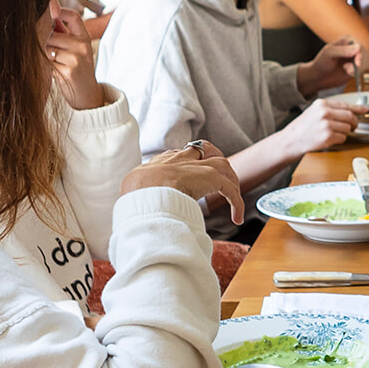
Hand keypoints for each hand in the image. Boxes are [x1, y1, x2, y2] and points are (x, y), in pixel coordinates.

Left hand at [47, 9, 105, 109]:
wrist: (86, 94)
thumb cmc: (76, 69)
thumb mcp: (76, 49)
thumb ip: (63, 33)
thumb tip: (46, 13)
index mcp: (85, 38)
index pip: (73, 16)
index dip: (59, 11)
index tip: (48, 14)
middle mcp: (83, 46)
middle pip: (52, 33)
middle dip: (44, 40)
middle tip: (48, 51)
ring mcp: (76, 58)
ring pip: (47, 47)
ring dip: (43, 54)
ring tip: (51, 62)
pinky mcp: (68, 70)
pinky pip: (47, 61)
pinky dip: (45, 65)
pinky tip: (52, 71)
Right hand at [121, 141, 244, 225]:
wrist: (143, 195)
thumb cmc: (134, 200)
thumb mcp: (131, 193)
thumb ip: (139, 196)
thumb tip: (138, 216)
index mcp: (158, 164)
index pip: (177, 156)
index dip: (187, 164)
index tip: (190, 177)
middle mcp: (178, 160)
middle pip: (200, 150)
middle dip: (211, 159)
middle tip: (218, 178)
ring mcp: (195, 166)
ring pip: (221, 164)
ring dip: (229, 179)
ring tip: (232, 198)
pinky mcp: (209, 177)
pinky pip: (230, 188)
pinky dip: (236, 202)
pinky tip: (236, 217)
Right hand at [279, 98, 367, 157]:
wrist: (290, 141)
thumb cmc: (302, 128)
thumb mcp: (314, 112)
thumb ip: (330, 110)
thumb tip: (350, 111)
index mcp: (321, 104)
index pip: (345, 105)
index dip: (357, 108)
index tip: (365, 110)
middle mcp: (324, 113)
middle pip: (349, 116)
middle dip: (354, 122)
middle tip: (353, 126)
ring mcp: (326, 125)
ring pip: (347, 128)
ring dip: (344, 132)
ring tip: (333, 133)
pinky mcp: (327, 137)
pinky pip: (342, 138)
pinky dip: (339, 140)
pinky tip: (329, 139)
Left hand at [297, 38, 361, 96]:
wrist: (319, 77)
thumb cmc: (322, 62)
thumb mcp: (329, 53)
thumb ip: (342, 50)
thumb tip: (358, 47)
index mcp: (346, 40)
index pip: (358, 45)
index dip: (359, 54)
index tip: (357, 64)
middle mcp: (352, 48)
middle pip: (364, 53)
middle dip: (360, 62)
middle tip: (353, 69)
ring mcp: (355, 58)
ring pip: (365, 62)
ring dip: (358, 68)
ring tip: (347, 71)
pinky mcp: (355, 68)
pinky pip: (362, 70)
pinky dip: (357, 73)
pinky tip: (348, 73)